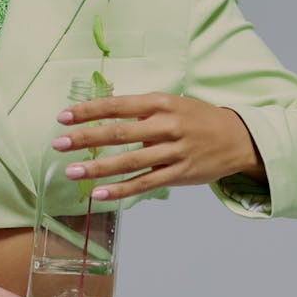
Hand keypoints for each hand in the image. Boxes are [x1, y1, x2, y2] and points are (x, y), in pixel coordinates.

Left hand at [53, 92, 266, 200]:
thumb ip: (141, 110)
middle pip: (119, 133)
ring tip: (72, 172)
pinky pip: (145, 183)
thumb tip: (103, 115)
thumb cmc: (196, 117)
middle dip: (85, 139)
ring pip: (129, 162)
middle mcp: (165, 125)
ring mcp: (173, 152)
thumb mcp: (171, 103)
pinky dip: (121, 189)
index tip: (63, 116)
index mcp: (160, 103)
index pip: (117, 105)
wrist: (238, 137)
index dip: (89, 111)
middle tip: (58, 143)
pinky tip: (100, 194)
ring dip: (98, 168)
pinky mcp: (179, 174)